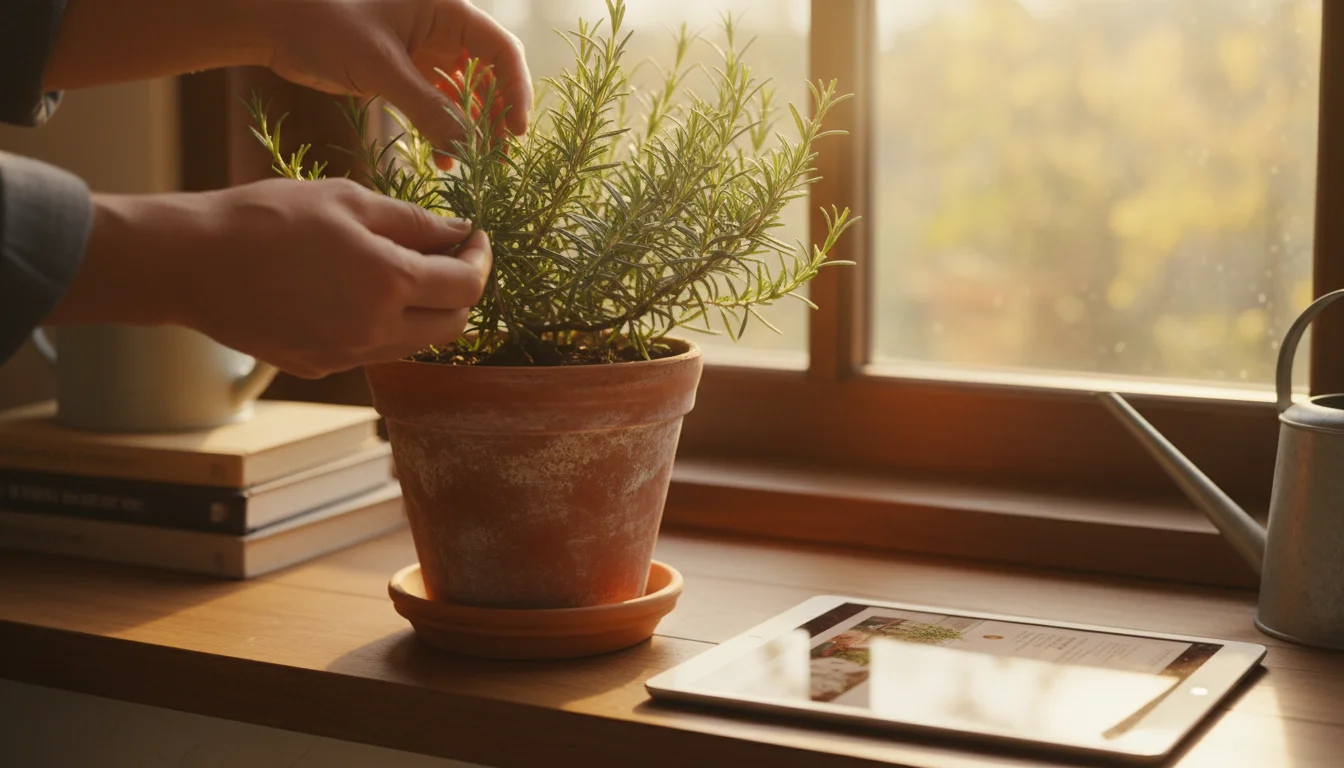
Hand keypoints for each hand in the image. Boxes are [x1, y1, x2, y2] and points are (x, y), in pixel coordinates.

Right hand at [47, 178, 492, 377]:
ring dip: (427, 311)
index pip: (467, 286)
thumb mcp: (348, 201)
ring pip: (417, 344)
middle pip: (454, 325)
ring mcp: (347, 355)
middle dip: (463, 290)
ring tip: (406, 270)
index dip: (482, 260)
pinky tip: (362, 292)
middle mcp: (375, 330)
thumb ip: (414, 222)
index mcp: (388, 283)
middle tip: (450, 255)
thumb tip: (459, 233)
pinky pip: (375, 350)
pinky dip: (387, 325)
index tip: (476, 237)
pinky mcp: (321, 367)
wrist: (189, 263)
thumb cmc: (266, 217)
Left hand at [260, 0, 532, 141]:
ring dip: (469, 130)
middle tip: (496, 159)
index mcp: (446, 9)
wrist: (274, 24)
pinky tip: (442, 160)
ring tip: (469, 165)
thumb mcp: (381, 68)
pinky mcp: (404, 72)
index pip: (501, 51)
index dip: (514, 91)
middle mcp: (442, 28)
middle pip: (489, 76)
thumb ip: (427, 107)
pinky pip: (437, 105)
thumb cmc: (326, 26)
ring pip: (465, 95)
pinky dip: (442, 131)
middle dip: (494, 118)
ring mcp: (424, 51)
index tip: (514, 131)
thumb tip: (465, 148)